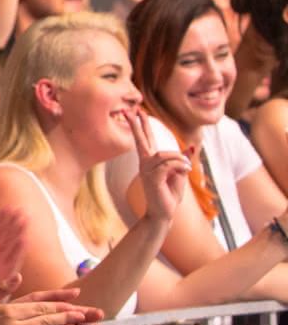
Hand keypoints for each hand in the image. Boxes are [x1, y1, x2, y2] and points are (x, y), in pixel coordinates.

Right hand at [130, 107, 187, 228]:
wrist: (163, 214)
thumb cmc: (169, 195)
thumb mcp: (179, 175)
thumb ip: (182, 160)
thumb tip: (191, 146)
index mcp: (150, 161)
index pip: (145, 140)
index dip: (142, 125)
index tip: (137, 112)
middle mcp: (145, 164)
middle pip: (141, 140)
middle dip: (137, 125)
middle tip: (132, 110)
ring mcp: (146, 171)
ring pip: (165, 155)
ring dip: (180, 159)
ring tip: (188, 167)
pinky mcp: (152, 179)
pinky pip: (168, 165)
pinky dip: (180, 165)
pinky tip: (187, 169)